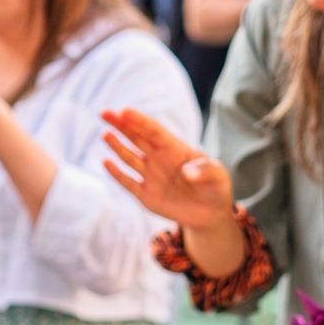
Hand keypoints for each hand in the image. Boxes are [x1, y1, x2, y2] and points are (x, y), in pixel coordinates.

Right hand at [99, 108, 234, 229]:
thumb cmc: (215, 187)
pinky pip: (128, 182)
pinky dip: (117, 173)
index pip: (154, 131)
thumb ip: (205, 171)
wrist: (209, 213)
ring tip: (105, 134)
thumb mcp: (217, 176)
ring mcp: (151, 176)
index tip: (124, 111)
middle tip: (105, 112)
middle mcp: (159, 159)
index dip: (139, 120)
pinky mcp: (146, 195)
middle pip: (136, 138)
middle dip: (121, 125)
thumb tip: (187, 172)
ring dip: (117, 146)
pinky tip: (106, 162)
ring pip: (129, 158)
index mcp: (175, 149)